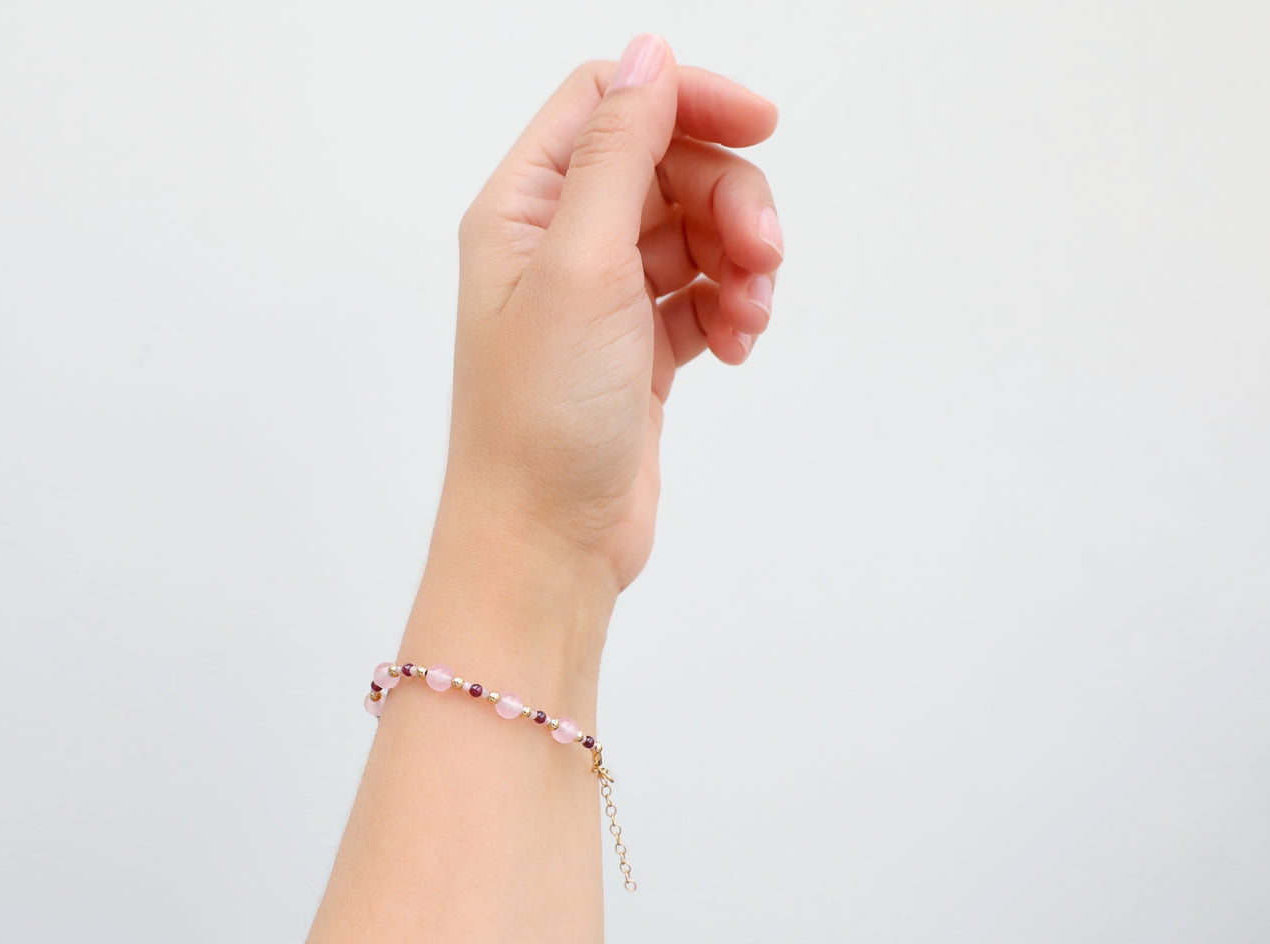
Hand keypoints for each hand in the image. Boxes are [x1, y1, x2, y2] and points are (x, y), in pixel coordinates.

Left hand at [443, 35, 781, 591]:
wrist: (546, 545)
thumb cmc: (541, 419)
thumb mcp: (582, 265)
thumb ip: (619, 154)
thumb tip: (649, 55)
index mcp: (523, 208)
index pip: (611, 106)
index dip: (687, 101)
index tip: (761, 127)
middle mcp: (557, 245)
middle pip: (668, 166)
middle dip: (730, 199)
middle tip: (764, 254)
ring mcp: (600, 299)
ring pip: (694, 232)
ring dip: (739, 259)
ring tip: (750, 314)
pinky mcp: (636, 350)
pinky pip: (702, 295)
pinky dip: (731, 308)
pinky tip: (738, 345)